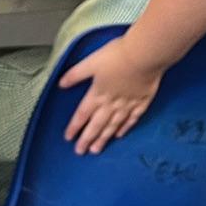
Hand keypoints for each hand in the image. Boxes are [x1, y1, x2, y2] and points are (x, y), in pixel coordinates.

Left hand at [59, 35, 163, 153]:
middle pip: (96, 125)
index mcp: (97, 94)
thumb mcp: (91, 62)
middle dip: (87, 139)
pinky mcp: (142, 101)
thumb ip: (76, 74)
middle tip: (80, 151)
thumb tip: (61, 83)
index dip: (74, 127)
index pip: (82, 115)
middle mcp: (111, 103)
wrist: (145, 55)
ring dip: (103, 138)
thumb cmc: (118, 56)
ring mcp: (128, 104)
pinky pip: (132, 119)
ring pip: (113, 126)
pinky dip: (125, 128)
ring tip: (96, 150)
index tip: (68, 138)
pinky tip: (120, 135)